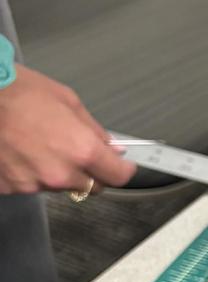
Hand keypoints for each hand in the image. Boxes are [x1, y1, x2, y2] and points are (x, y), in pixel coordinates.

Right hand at [0, 66, 135, 195]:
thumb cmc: (19, 94)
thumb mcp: (69, 102)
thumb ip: (95, 130)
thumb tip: (112, 147)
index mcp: (81, 151)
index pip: (117, 177)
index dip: (122, 169)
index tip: (122, 165)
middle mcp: (58, 174)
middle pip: (90, 186)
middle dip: (91, 172)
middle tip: (77, 150)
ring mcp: (31, 184)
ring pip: (59, 186)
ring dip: (58, 171)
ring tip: (41, 144)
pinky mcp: (9, 188)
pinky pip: (31, 184)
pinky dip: (31, 173)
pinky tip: (22, 151)